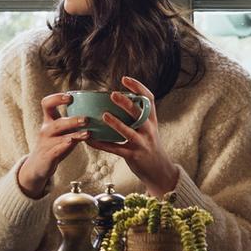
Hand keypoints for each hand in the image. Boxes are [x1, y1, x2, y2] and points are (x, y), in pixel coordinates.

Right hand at [17, 92, 91, 197]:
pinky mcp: (48, 157)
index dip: (57, 98)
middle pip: (57, 123)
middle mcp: (46, 130)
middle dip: (72, 120)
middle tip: (86, 119)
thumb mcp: (62, 131)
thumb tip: (98, 110)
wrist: (38, 165)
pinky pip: (56, 150)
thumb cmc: (55, 144)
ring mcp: (46, 144)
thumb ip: (75, 122)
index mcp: (49, 121)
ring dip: (74, 134)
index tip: (70, 96)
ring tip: (88, 133)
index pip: (47, 104)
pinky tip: (73, 143)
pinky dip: (65, 146)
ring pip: (58, 137)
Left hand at [86, 76, 181, 195]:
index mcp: (152, 120)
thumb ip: (139, 116)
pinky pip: (115, 149)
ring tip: (104, 115)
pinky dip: (102, 144)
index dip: (138, 87)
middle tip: (113, 94)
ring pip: (128, 132)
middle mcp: (149, 130)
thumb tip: (120, 100)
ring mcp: (142, 143)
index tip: (125, 79)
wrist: (159, 171)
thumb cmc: (150, 147)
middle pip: (139, 113)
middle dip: (126, 103)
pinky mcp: (133, 156)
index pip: (149, 99)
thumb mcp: (149, 129)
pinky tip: (90, 140)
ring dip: (116, 123)